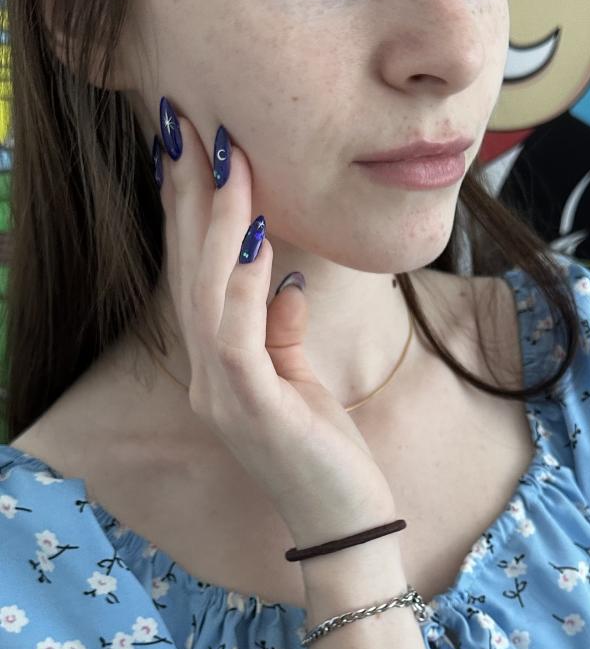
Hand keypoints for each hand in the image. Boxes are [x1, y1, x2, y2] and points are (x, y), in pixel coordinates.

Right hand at [157, 103, 397, 545]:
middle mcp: (205, 378)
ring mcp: (222, 397)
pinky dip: (242, 280)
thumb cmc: (328, 456)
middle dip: (186, 194)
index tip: (190, 146)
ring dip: (215, 220)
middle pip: (185, 270)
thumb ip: (282, 331)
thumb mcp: (303, 381)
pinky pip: (236, 332)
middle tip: (187, 122)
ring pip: (204, 292)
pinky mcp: (252, 411)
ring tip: (229, 156)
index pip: (193, 275)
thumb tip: (285, 280)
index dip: (187, 209)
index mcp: (216, 368)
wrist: (347, 526)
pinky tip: (254, 232)